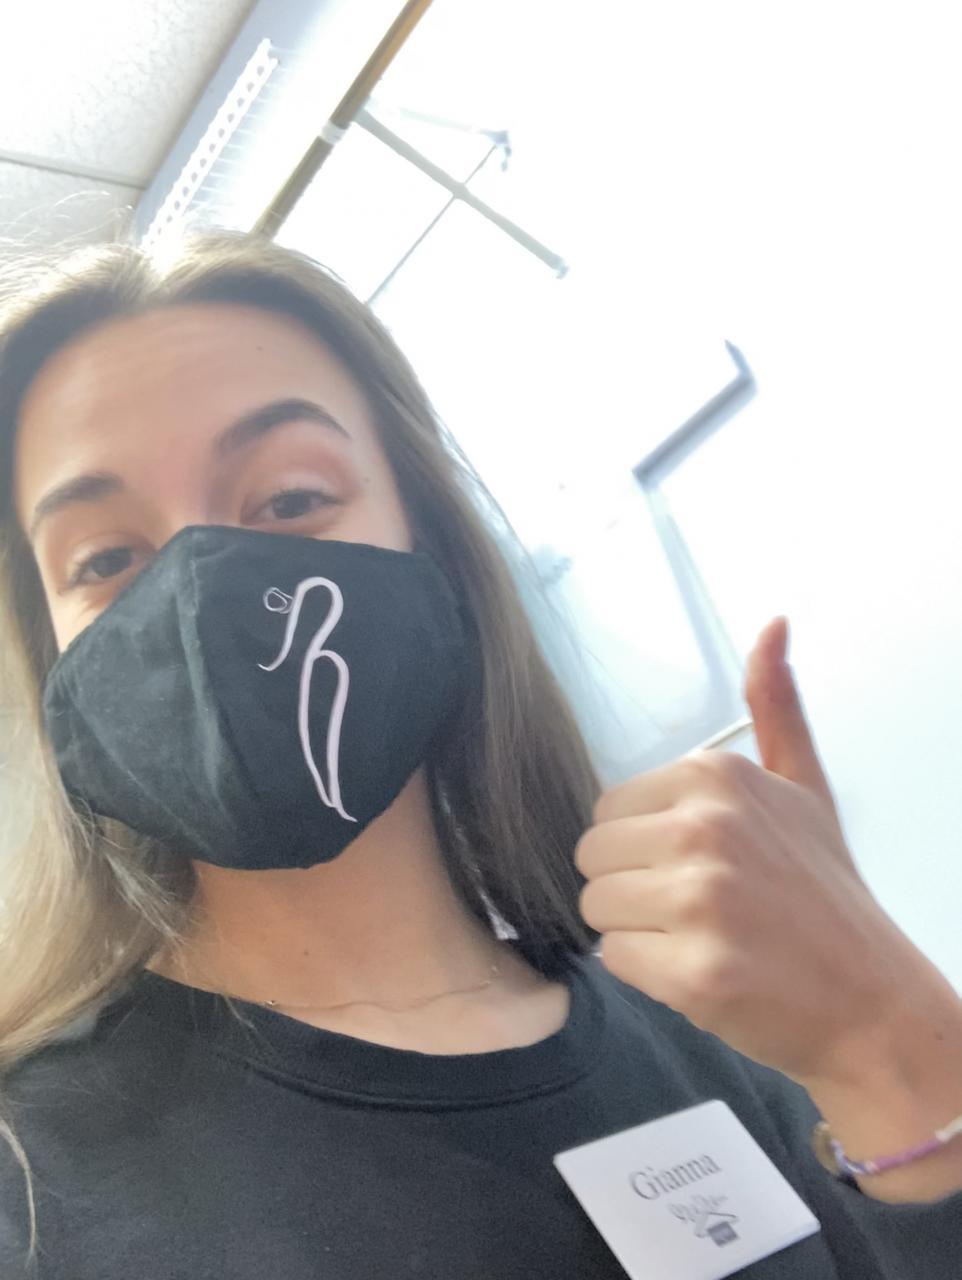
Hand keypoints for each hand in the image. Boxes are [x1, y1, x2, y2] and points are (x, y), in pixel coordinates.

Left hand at [576, 616, 923, 1085]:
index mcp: (718, 775)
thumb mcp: (804, 787)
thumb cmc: (824, 893)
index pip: (608, 808)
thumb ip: (777, 708)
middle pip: (592, 856)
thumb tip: (773, 622)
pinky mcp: (696, 971)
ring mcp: (702, 899)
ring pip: (595, 906)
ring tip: (700, 937)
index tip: (701, 867)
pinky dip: (648, 974)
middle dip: (632, 887)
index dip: (645, 846)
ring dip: (636, 930)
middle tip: (698, 909)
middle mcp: (707, 826)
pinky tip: (703, 973)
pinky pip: (613, 958)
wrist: (872, 1002)